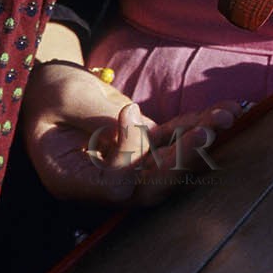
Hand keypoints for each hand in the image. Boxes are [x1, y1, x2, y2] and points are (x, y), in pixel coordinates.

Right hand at [20, 61, 240, 206]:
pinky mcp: (144, 146)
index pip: (117, 186)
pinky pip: (175, 139)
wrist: (48, 86)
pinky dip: (199, 123)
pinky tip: (226, 109)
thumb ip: (98, 118)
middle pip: (152, 186)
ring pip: (171, 162)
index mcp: (73, 180)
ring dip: (200, 139)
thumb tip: (136, 123)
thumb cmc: (46, 94)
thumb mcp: (64, 100)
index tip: (128, 114)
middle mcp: (104, 181)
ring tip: (226, 116)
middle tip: (206, 133)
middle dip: (183, 159)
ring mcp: (127, 165)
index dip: (131, 157)